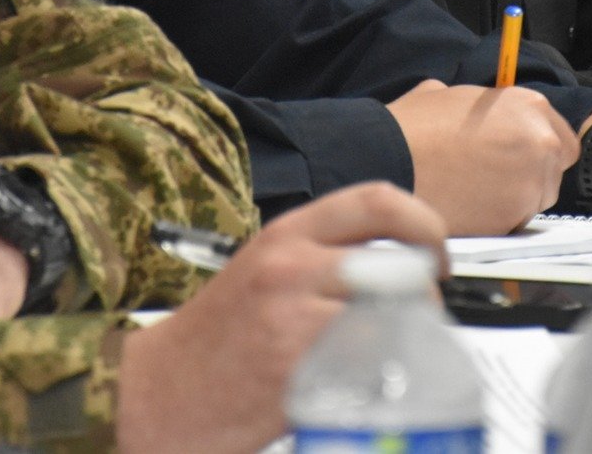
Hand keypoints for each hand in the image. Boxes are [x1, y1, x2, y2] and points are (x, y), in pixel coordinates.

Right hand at [115, 182, 446, 453]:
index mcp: (287, 233)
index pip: (378, 201)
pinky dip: (381, 379)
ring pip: (390, 319)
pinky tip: (368, 387)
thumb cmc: (213, 339)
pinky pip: (367, 367)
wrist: (155, 391)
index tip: (436, 257)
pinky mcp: (296, 370)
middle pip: (398, 265)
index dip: (425, 225)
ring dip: (408, 342)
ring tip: (396, 356)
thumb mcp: (264, 271)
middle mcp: (293, 266)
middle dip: (427, 296)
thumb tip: (396, 273)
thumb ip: (322, 261)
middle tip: (425, 317)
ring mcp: (294, 318)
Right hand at [386, 79, 579, 233]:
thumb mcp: (449, 95)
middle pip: (553, 169)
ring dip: (514, 200)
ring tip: (475, 194)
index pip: (560, 136)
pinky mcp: (514, 216)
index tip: (517, 158)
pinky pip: (516, 223)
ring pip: (536, 199)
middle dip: (529, 175)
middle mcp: (540, 141)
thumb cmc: (414, 127)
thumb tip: (473, 111)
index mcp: (529, 105)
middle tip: (494, 179)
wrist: (390, 160)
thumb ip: (480, 106)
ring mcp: (531, 181)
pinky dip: (498, 221)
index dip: (536, 149)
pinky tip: (469, 208)